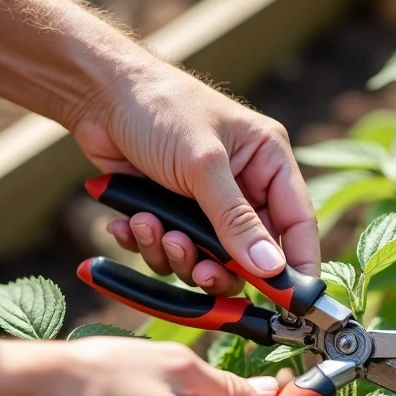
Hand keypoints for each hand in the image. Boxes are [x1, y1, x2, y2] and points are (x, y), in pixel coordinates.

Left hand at [70, 58, 318, 295]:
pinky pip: (170, 251)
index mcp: (268, 162)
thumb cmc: (160, 107)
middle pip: (250, 253)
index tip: (292, 302)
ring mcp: (206, 203)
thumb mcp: (203, 164)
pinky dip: (148, 244)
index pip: (298, 223)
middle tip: (200, 270)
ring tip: (151, 227)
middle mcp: (243, 186)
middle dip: (220, 266)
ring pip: (207, 259)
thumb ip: (236, 220)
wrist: (97, 93)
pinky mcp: (171, 213)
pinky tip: (129, 221)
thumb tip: (270, 269)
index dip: (297, 264)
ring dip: (176, 254)